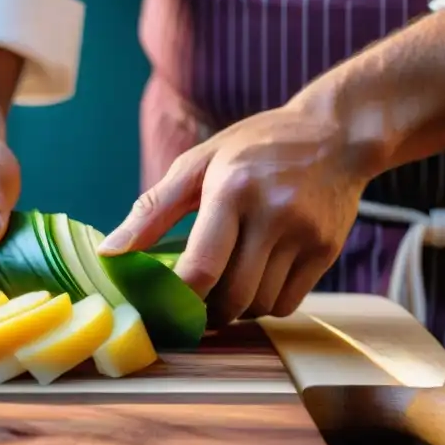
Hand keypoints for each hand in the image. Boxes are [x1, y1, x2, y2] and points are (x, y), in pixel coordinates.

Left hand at [97, 96, 378, 324]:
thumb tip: (109, 252)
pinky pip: (287, 304)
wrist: (336, 134)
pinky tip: (257, 279)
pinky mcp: (327, 251)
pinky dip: (265, 304)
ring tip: (226, 281)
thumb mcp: (198, 162)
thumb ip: (152, 210)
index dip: (178, 299)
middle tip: (191, 301)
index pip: (202, 268)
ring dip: (236, 308)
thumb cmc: (255, 147)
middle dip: (206, 310)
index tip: (161, 306)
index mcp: (232, 189)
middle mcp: (273, 213)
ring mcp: (305, 235)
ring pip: (260, 306)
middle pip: (232, 297)